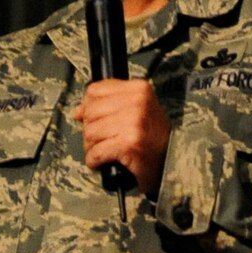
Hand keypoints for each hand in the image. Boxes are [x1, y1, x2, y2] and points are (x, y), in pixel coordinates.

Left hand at [78, 79, 169, 198]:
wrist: (172, 163)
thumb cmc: (154, 139)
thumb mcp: (136, 112)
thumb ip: (108, 105)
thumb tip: (79, 111)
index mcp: (139, 89)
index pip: (95, 91)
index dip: (89, 108)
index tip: (97, 120)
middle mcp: (137, 102)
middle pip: (90, 112)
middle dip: (91, 129)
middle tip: (102, 140)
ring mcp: (133, 123)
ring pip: (90, 132)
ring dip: (92, 146)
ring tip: (105, 151)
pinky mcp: (128, 144)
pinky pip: (96, 152)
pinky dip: (95, 160)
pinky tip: (103, 162)